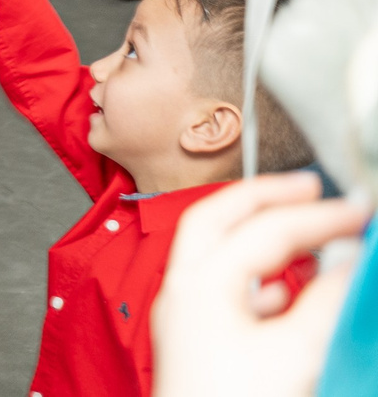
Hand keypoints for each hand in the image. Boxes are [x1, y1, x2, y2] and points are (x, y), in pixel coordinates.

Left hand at [153, 170, 366, 396]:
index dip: (320, 215)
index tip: (363, 208)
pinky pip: (226, 293)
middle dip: (265, 196)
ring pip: (215, 253)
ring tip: (309, 231)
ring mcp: (186, 319)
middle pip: (217, 219)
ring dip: (260, 235)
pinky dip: (260, 280)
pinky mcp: (199, 349)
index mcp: (200, 283)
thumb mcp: (297, 354)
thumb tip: (350, 264)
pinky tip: (290, 294)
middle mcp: (183, 292)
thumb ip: (326, 301)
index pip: (265, 228)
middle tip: (313, 187)